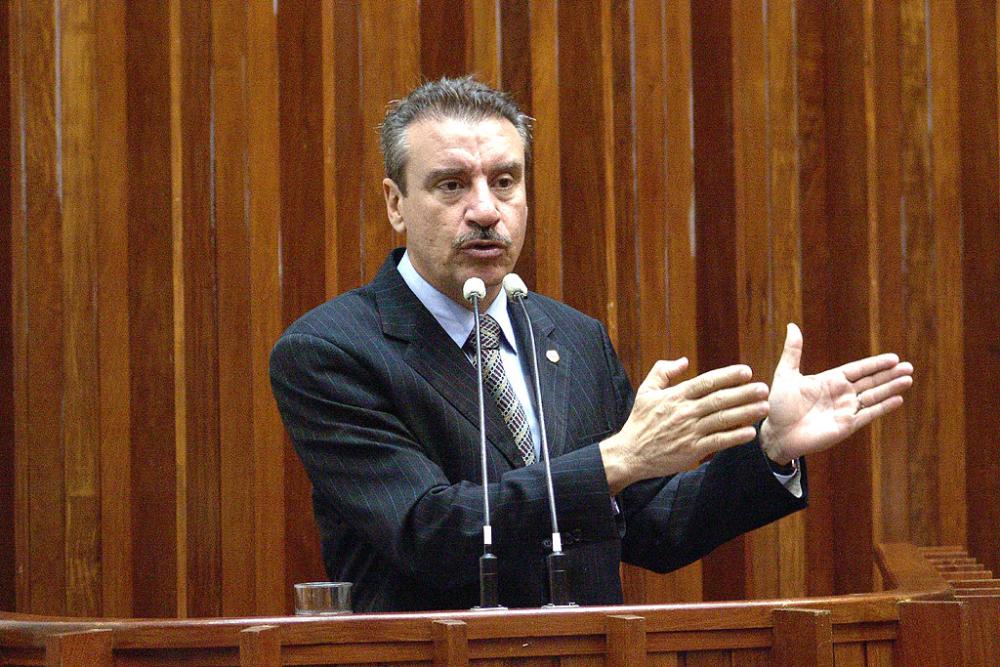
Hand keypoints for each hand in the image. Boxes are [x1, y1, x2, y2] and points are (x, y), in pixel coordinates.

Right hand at [601, 358, 769, 493]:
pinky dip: (735, 437)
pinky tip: (750, 432)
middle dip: (744, 393)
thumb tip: (684, 361)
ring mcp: (689, 432)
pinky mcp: (691, 451)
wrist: (630, 454)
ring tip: (763, 407)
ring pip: (722, 420)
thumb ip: (663, 371)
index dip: (728, 376)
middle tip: (764, 388)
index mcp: (675, 396)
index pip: (706, 382)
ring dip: (745, 413)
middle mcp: (684, 412)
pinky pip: (718, 442)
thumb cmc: (640, 421)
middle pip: (719, 400)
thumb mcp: (646, 391)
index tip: (747, 371)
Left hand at [759, 323, 913, 463]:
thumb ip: (792, 352)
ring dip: (891, 388)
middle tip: (909, 366)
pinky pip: (868, 414)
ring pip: (873, 396)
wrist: (776, 434)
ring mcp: (845, 410)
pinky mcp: (846, 425)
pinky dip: (883, 407)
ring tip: (908, 379)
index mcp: (829, 380)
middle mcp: (840, 394)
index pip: (858, 370)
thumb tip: (792, 326)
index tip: (894, 358)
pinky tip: (898, 399)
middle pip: (870, 381)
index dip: (875, 364)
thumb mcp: (785, 374)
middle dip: (889, 374)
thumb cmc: (779, 406)